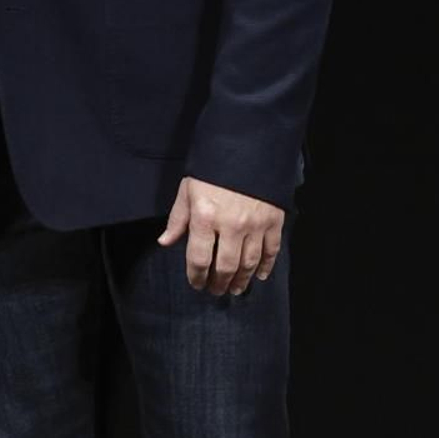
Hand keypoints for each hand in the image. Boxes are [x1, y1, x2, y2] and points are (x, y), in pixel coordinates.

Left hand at [157, 177, 284, 295]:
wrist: (247, 147)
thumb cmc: (212, 170)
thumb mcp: (188, 190)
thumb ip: (178, 219)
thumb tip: (165, 242)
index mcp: (205, 217)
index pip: (199, 259)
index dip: (196, 277)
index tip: (196, 283)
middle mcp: (231, 225)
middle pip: (225, 266)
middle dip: (219, 283)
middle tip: (216, 290)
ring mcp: (255, 224)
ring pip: (249, 263)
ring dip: (241, 280)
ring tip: (235, 288)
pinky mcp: (273, 221)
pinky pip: (271, 250)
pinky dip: (267, 266)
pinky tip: (261, 276)